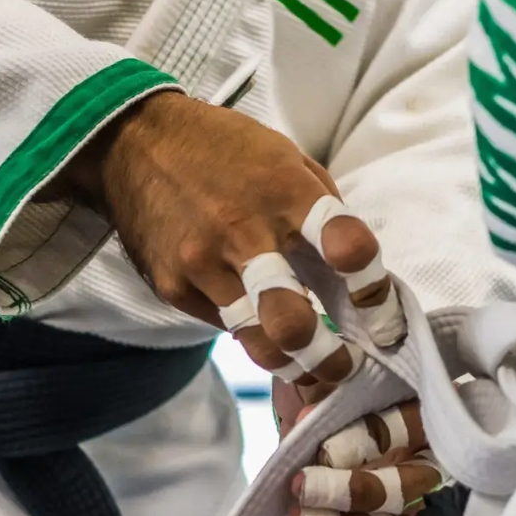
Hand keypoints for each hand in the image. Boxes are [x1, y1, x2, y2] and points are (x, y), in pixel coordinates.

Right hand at [63, 91, 401, 384]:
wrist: (134, 142)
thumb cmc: (225, 153)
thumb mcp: (284, 158)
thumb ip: (322, 211)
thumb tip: (356, 275)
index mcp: (285, 190)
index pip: (348, 248)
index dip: (374, 294)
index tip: (381, 319)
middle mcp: (243, 231)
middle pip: (294, 322)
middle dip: (329, 358)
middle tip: (346, 367)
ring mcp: (203, 264)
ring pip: (258, 343)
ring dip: (293, 367)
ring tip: (313, 373)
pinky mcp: (174, 287)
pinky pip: (224, 327)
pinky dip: (249, 332)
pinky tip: (260, 328)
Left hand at [280, 392, 445, 515]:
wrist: (298, 399)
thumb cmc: (318, 385)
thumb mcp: (320, 374)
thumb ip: (323, 388)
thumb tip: (312, 416)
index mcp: (416, 414)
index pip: (406, 431)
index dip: (364, 443)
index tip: (322, 450)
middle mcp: (418, 464)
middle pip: (401, 490)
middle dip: (350, 492)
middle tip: (303, 486)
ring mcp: (400, 507)